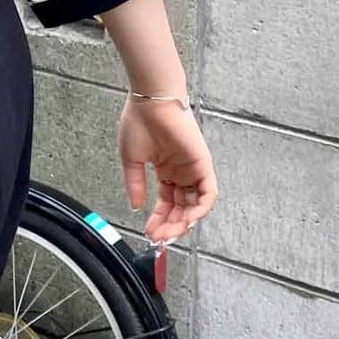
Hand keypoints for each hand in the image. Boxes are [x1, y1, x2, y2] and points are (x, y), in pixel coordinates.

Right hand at [117, 95, 217, 243]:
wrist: (150, 101)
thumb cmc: (138, 121)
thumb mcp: (131, 160)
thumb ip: (134, 185)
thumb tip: (135, 206)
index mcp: (165, 170)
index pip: (167, 203)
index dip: (159, 220)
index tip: (150, 232)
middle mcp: (181, 172)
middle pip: (181, 207)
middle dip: (171, 225)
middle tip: (159, 237)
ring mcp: (193, 169)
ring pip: (195, 204)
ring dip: (184, 222)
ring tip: (169, 233)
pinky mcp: (203, 164)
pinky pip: (208, 193)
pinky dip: (200, 209)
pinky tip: (187, 220)